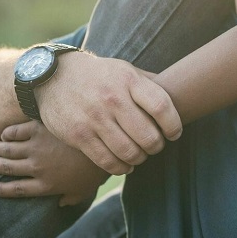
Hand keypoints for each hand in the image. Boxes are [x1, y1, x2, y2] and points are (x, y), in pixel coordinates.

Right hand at [0, 121, 108, 205]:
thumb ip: (71, 198)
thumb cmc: (99, 169)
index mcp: (46, 185)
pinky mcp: (42, 129)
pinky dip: (8, 132)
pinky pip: (17, 131)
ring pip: (7, 149)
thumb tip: (63, 204)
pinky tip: (5, 133)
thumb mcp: (86, 189)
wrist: (106, 143)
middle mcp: (36, 168)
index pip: (15, 190)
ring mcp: (37, 148)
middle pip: (6, 168)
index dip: (0, 190)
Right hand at [36, 52, 181, 174]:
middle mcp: (112, 99)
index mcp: (129, 81)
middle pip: (148, 135)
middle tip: (156, 145)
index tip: (175, 133)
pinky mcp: (78, 135)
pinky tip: (125, 164)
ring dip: (140, 158)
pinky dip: (121, 167)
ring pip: (129, 152)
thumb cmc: (101, 75)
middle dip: (157, 146)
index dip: (174, 125)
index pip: (162, 106)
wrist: (54, 77)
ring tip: (141, 154)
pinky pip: (106, 161)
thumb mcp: (126, 70)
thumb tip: (182, 94)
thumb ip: (151, 84)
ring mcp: (94, 119)